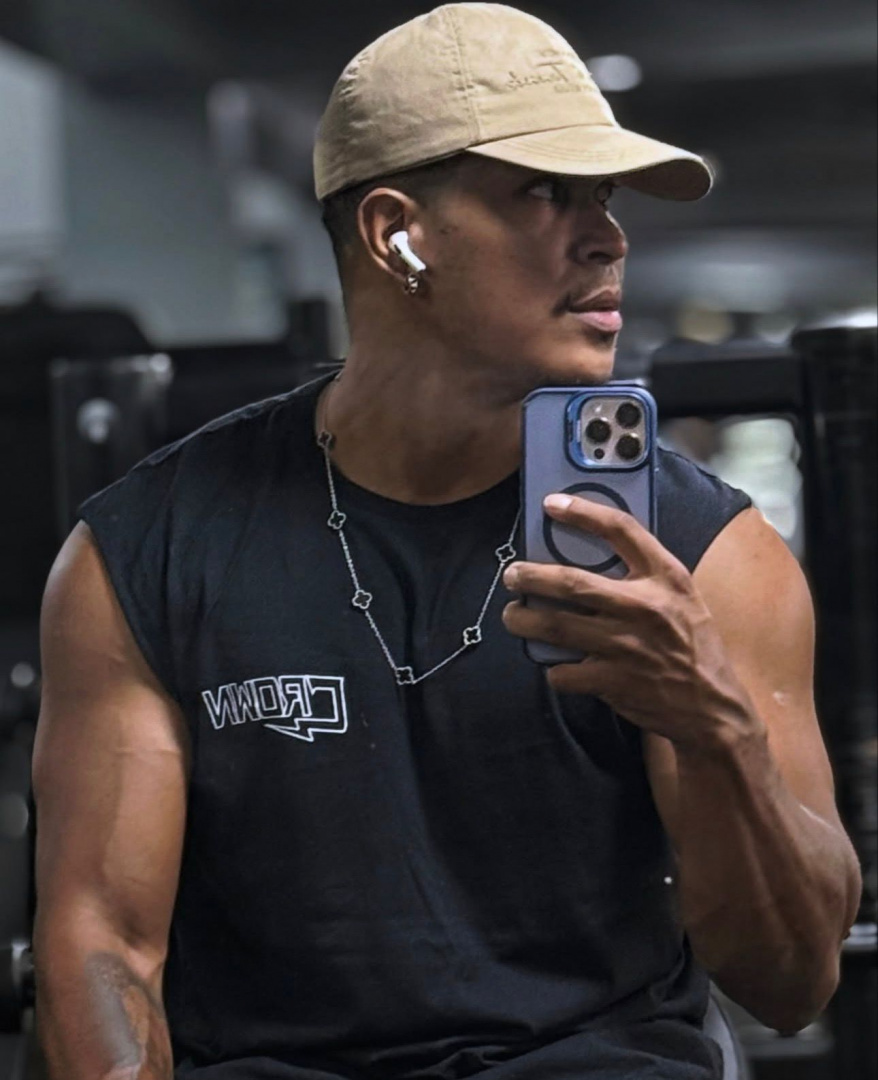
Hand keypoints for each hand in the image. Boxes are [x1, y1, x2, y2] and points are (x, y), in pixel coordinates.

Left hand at [501, 493, 760, 750]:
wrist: (712, 707)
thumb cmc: (692, 645)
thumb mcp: (682, 596)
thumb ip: (645, 574)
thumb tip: (587, 555)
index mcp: (666, 578)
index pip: (622, 530)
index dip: (583, 512)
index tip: (551, 504)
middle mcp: (644, 607)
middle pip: (571, 583)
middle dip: (531, 577)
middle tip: (512, 575)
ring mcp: (626, 646)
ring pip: (556, 627)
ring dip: (523, 621)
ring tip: (513, 616)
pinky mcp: (613, 681)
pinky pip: (563, 671)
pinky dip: (552, 668)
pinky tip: (553, 664)